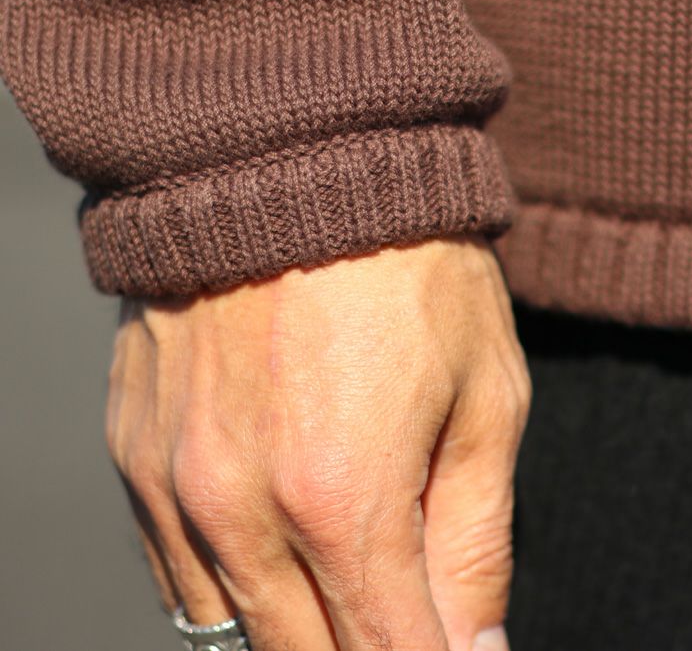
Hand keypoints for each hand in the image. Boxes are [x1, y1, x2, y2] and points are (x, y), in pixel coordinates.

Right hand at [105, 235, 530, 650]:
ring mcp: (172, 482)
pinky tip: (270, 534)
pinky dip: (229, 575)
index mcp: (343, 498)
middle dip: (361, 647)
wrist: (297, 161)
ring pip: (227, 628)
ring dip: (293, 621)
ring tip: (339, 568)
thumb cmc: (410, 267)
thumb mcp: (485, 393)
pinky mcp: (135, 448)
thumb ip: (475, 538)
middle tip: (398, 610)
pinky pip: (174, 565)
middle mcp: (239, 508)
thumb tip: (474, 649)